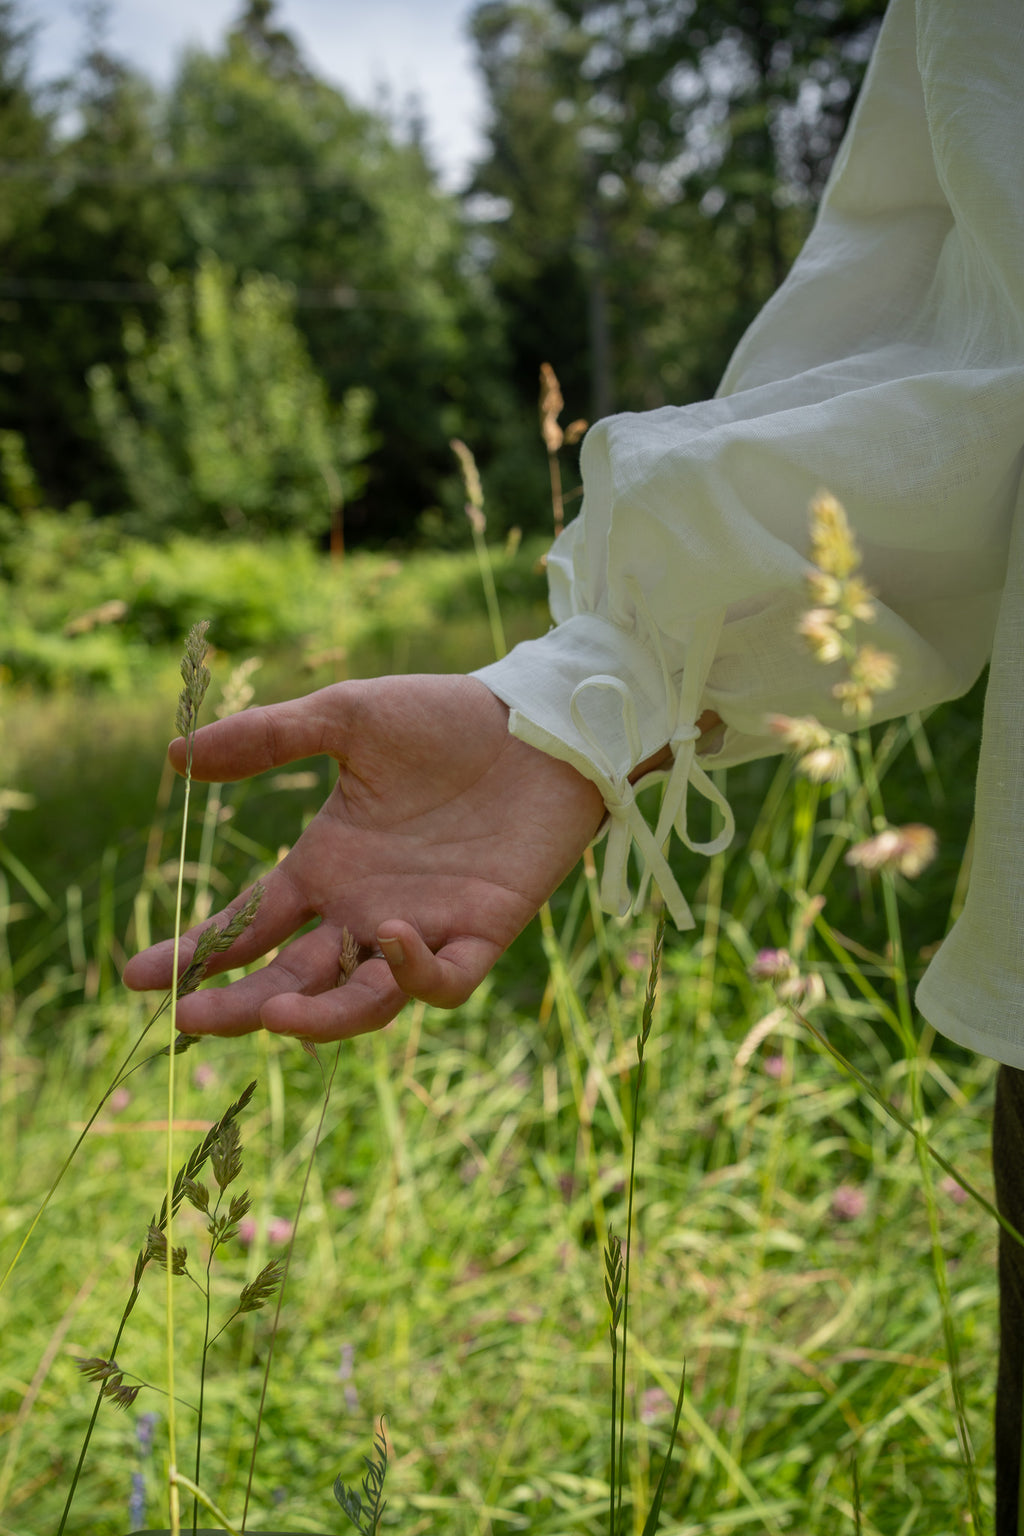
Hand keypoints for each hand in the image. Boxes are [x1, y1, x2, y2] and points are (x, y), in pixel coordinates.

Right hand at [123, 674, 604, 1041]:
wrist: (539, 721)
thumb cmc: (444, 720)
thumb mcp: (347, 719)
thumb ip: (268, 739)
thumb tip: (176, 756)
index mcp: (326, 867)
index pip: (248, 926)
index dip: (195, 955)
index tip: (138, 976)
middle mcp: (364, 910)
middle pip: (292, 981)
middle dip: (240, 1008)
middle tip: (192, 1020)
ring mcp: (423, 928)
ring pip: (362, 1001)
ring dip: (320, 1015)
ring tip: (277, 1010)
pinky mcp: (483, 933)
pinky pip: (443, 981)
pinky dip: (415, 974)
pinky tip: (391, 936)